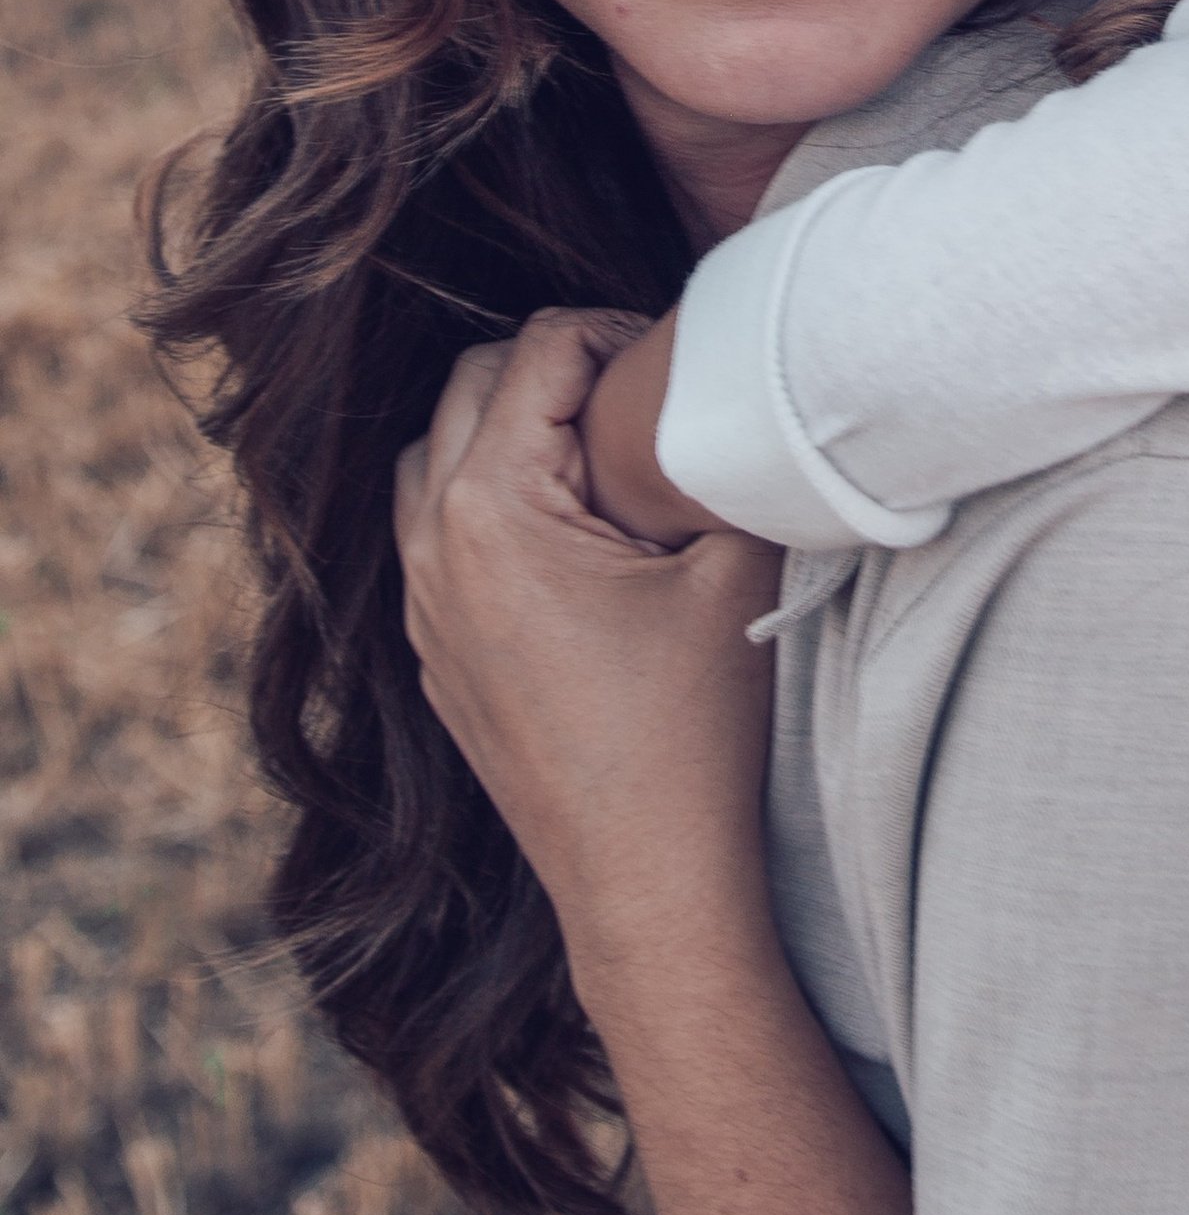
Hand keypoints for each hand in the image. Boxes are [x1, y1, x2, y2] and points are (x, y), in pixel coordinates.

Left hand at [396, 310, 784, 997]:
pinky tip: (577, 534)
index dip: (618, 333)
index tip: (678, 366)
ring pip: (440, 455)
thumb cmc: (695, 732)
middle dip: (559, 369)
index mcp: (493, 510)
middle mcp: (433, 548)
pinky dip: (491, 499)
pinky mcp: (436, 654)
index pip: (539, 349)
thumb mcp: (736, 569)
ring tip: (604, 460)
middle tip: (646, 396)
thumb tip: (740, 394)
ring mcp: (423, 607)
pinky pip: (437, 533)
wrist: (648, 880)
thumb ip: (725, 460)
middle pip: (473, 384)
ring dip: (511, 430)